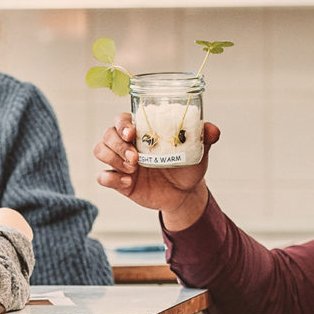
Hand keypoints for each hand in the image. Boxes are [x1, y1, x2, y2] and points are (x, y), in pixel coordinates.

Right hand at [93, 112, 218, 229]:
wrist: (185, 194)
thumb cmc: (187, 167)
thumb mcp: (197, 152)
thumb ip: (203, 138)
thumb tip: (213, 130)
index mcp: (143, 131)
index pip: (122, 119)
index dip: (122, 124)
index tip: (133, 133)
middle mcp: (128, 144)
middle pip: (107, 134)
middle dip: (118, 145)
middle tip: (136, 159)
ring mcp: (121, 162)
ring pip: (100, 150)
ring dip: (113, 159)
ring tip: (133, 170)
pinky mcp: (119, 181)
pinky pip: (102, 176)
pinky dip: (111, 179)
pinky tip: (129, 183)